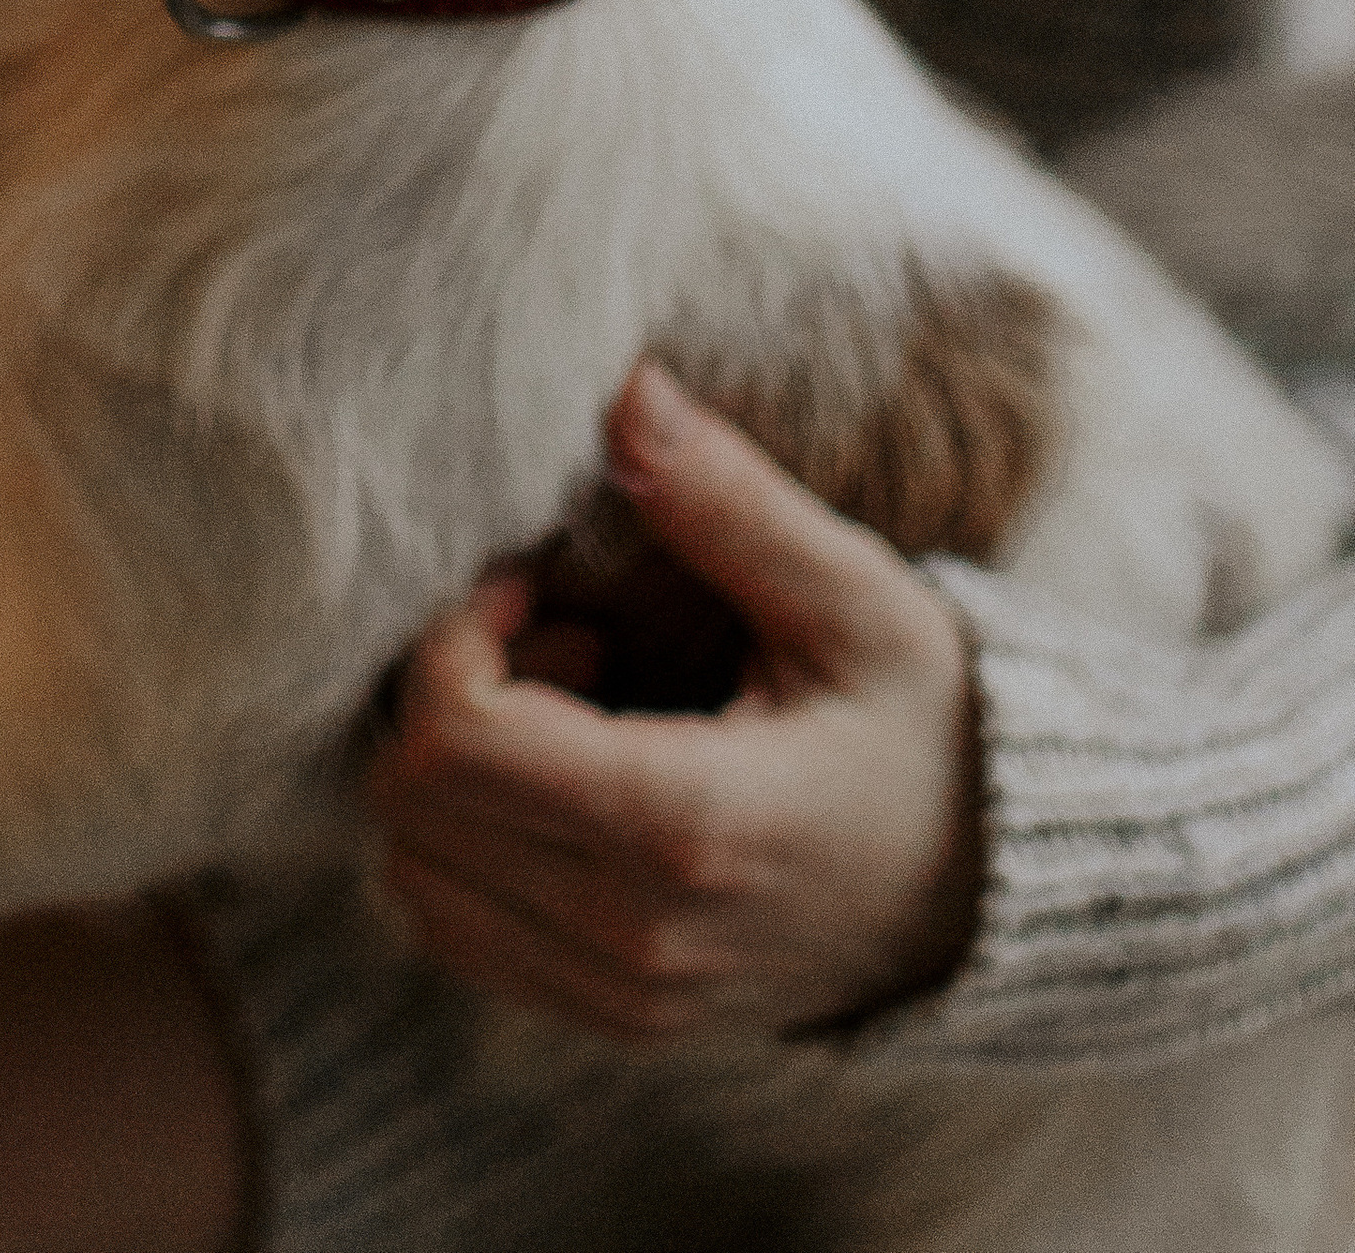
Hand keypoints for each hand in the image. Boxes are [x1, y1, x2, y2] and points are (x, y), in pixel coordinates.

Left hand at [369, 362, 981, 1041]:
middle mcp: (636, 935)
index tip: (532, 586)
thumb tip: (628, 391)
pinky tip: (569, 784)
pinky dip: (471, 849)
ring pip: (417, 878)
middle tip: (558, 637)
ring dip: (456, 776)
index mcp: (688, 825)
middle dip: (450, 694)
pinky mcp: (615, 1019)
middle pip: (412, 809)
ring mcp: (623, 996)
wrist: (999, 895)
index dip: (455, 637)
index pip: (454, 741)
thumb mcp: (852, 600)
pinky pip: (462, 935)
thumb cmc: (930, 729)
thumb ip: (727, 501)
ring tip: (572, 711)